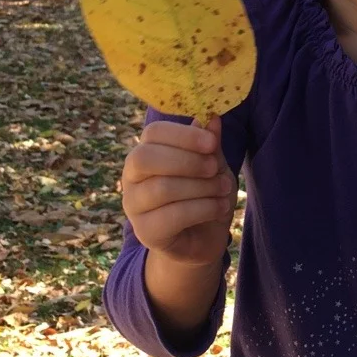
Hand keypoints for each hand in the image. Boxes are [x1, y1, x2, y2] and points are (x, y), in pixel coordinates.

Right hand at [121, 116, 236, 267]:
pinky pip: (172, 216)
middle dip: (187, 161)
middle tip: (214, 168)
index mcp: (145, 153)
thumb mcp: (212, 165)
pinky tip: (220, 207)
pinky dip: (203, 209)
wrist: (203, 239)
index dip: (183, 135)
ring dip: (201, 187)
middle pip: (145, 158)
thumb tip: (212, 117)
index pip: (153, 133)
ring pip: (162, 188)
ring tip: (224, 189)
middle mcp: (131, 178)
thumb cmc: (204, 194)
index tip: (211, 143)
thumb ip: (208, 144)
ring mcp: (134, 206)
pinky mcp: (145, 232)